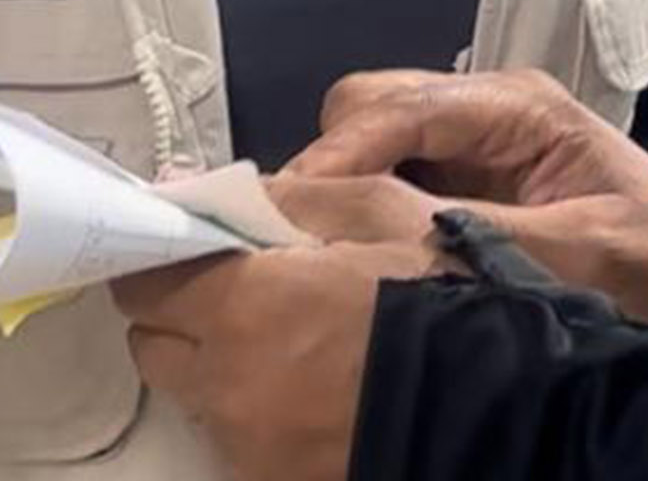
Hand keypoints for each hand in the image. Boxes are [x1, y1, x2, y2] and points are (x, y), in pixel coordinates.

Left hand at [116, 220, 433, 480]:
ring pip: (198, 398)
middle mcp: (229, 386)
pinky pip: (240, 439)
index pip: (144, 288)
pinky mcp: (274, 479)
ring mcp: (250, 445)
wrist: (503, 392)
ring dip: (224, 369)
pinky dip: (260, 412)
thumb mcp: (374, 208)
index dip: (164, 264)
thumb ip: (285, 196)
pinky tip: (315, 390)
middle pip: (156, 350)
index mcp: (243, 308)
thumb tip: (221, 195)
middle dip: (185, 319)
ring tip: (294, 346)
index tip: (190, 252)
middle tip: (243, 296)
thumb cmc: (441, 290)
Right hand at [290, 67, 647, 330]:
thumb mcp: (578, 250)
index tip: (288, 211)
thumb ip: (474, 234)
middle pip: (369, 108)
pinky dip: (361, 210)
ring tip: (319, 250)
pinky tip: (355, 256)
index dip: (336, 158)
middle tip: (300, 238)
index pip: (398, 107)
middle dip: (329, 166)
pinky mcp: (463, 185)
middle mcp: (484, 110)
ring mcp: (470, 144)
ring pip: (370, 140)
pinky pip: (390, 180)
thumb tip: (371, 226)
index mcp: (515, 107)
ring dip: (340, 188)